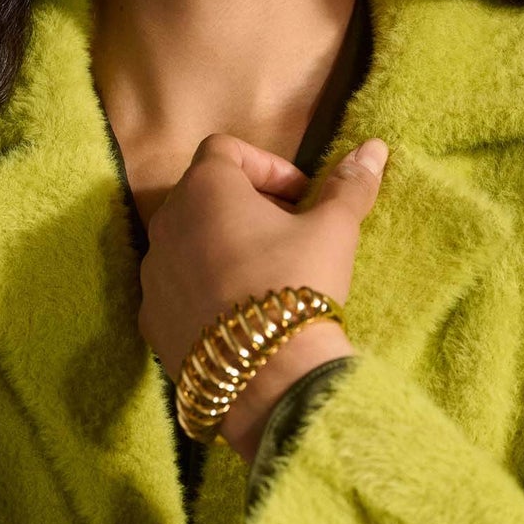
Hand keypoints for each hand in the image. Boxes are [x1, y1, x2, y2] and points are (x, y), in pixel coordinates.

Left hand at [136, 132, 389, 387]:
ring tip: (264, 276)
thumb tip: (374, 148)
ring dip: (220, 247)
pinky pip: (175, 289)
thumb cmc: (299, 283)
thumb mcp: (333, 229)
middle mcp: (166, 223)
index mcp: (204, 188)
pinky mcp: (150, 320)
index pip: (224, 150)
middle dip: (245, 206)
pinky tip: (239, 314)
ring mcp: (152, 274)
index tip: (300, 196)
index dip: (266, 166)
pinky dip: (202, 289)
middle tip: (287, 233)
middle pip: (201, 196)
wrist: (267, 374)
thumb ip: (348, 184)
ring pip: (185, 243)